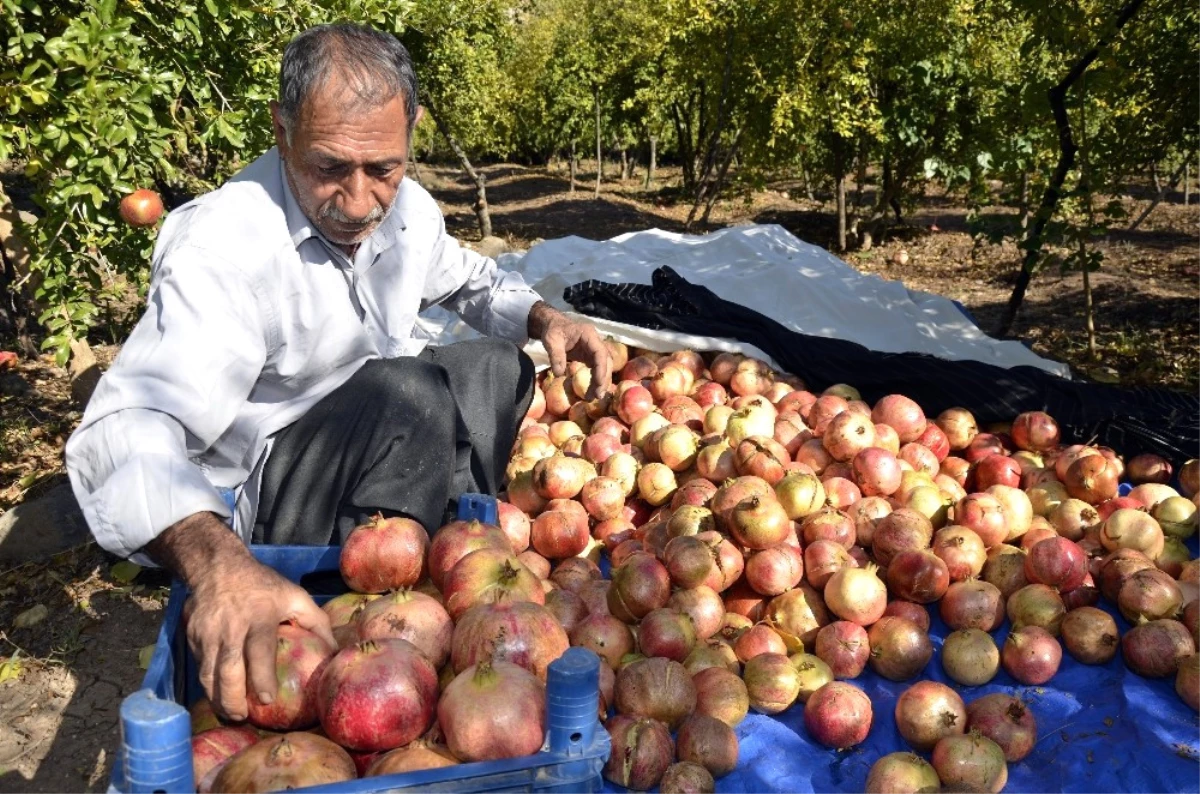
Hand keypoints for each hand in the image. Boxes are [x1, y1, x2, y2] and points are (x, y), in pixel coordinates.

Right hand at [148, 513, 333, 720]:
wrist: (218, 567)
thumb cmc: (263, 585)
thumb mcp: (295, 596)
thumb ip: (317, 622)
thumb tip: (335, 652)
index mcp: (258, 616)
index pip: (258, 651)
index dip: (261, 677)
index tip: (267, 699)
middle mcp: (229, 627)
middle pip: (226, 671)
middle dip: (232, 700)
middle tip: (244, 717)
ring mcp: (206, 633)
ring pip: (207, 674)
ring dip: (217, 699)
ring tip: (232, 713)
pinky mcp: (191, 637)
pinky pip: (199, 666)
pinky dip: (208, 684)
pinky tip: (219, 695)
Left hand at [527, 301, 612, 395]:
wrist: (553, 324)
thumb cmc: (553, 330)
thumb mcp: (551, 341)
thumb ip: (556, 356)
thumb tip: (559, 374)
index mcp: (588, 334)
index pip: (600, 353)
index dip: (601, 369)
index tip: (598, 384)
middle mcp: (595, 341)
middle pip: (606, 361)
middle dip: (604, 379)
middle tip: (597, 396)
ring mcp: (594, 348)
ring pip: (605, 365)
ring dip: (602, 381)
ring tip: (594, 396)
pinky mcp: (591, 355)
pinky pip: (598, 368)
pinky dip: (596, 379)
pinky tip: (592, 390)